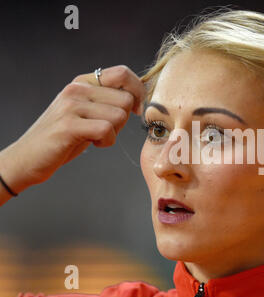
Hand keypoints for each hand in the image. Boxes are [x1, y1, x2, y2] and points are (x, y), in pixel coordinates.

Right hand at [0, 65, 145, 193]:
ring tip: (94, 137)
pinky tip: (92, 143)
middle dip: (123, 120)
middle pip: (126, 100)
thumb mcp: (86, 112)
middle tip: (105, 129)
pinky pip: (107, 130)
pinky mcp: (69, 125)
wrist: (28, 157)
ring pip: (119, 116)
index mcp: (82, 82)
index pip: (122, 73)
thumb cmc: (63, 137)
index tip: (136, 110)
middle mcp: (76, 89)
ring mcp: (71, 105)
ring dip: (114, 133)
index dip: (138, 91)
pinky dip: (106, 142)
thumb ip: (106, 100)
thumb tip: (138, 98)